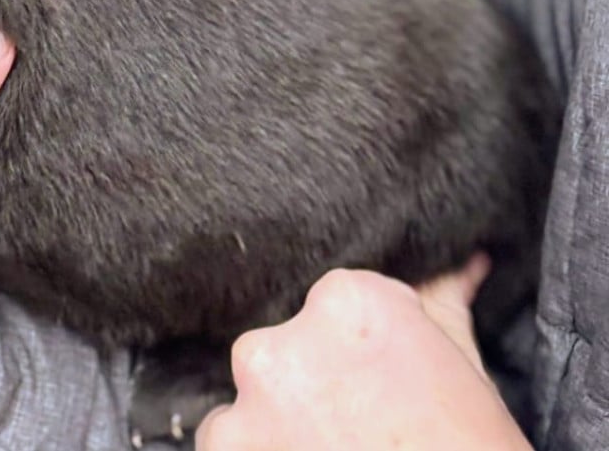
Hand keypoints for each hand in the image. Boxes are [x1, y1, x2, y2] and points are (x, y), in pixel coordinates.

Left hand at [196, 258, 532, 450]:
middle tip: (356, 424)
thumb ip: (441, 305)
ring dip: (278, 422)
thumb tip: (462, 265)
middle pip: (286, 349)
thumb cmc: (472, 448)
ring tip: (326, 448)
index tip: (381, 385)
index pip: (334, 305)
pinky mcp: (225, 444)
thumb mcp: (465, 372)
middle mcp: (287, 339)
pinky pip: (225, 440)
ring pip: (251, 397)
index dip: (359, 352)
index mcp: (348, 302)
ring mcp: (251, 396)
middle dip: (314, 383)